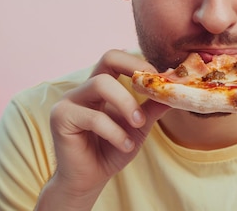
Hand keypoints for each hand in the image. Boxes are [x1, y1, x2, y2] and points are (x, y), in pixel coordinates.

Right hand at [37, 50, 169, 209]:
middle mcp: (84, 88)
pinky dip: (115, 132)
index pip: (117, 58)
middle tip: (154, 88)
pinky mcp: (61, 118)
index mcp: (101, 86)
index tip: (161, 77)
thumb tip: (176, 91)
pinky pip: (93, 117)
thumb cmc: (112, 149)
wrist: (90, 179)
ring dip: (127, 104)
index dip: (139, 62)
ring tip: (139, 124)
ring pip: (101, 84)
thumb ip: (153, 107)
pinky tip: (124, 146)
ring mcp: (70, 100)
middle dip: (134, 69)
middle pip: (108, 58)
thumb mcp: (139, 126)